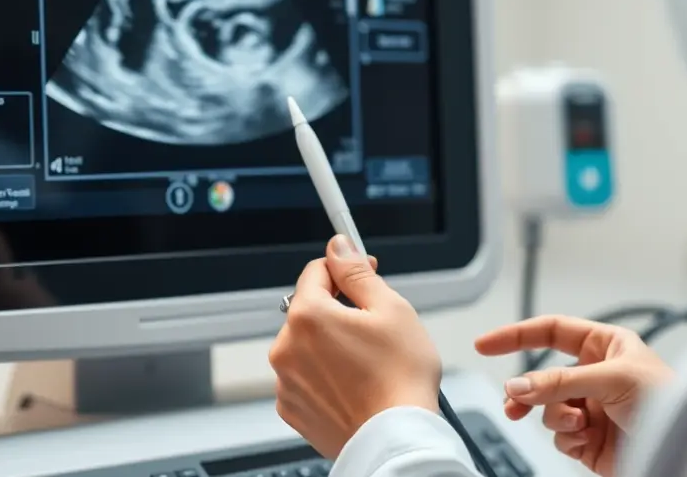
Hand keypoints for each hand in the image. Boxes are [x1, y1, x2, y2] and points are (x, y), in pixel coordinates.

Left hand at [269, 236, 441, 457]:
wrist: (397, 440)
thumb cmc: (400, 380)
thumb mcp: (391, 309)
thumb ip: (357, 273)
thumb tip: (339, 247)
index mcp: (308, 316)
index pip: (316, 271)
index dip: (344, 269)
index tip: (362, 274)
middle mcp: (287, 348)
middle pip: (310, 310)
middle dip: (338, 311)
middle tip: (374, 327)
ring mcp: (286, 382)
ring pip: (307, 346)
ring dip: (330, 345)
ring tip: (367, 363)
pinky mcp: (292, 409)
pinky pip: (305, 378)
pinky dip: (325, 376)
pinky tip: (354, 384)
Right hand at [475, 316, 673, 476]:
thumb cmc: (669, 401)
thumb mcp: (612, 379)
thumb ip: (559, 382)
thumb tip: (517, 387)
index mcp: (606, 346)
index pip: (551, 331)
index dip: (516, 335)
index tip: (485, 344)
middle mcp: (596, 375)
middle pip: (541, 376)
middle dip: (528, 391)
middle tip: (513, 402)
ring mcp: (592, 408)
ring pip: (547, 409)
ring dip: (558, 417)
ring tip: (577, 424)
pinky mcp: (591, 440)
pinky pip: (561, 437)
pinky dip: (570, 439)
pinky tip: (589, 439)